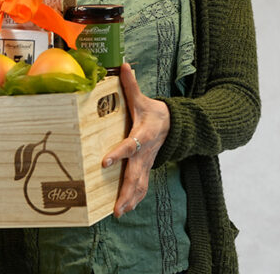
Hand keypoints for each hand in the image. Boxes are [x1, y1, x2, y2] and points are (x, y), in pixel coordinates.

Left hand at [102, 63, 170, 216]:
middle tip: (116, 207)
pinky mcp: (147, 168)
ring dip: (130, 199)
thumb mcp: (143, 98)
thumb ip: (131, 85)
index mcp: (143, 134)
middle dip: (126, 191)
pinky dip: (135, 199)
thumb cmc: (154, 111)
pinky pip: (142, 186)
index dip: (118, 154)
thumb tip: (122, 65)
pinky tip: (125, 210)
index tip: (104, 162)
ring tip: (118, 213)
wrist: (175, 124)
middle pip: (136, 174)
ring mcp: (148, 163)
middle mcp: (145, 152)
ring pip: (140, 184)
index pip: (129, 145)